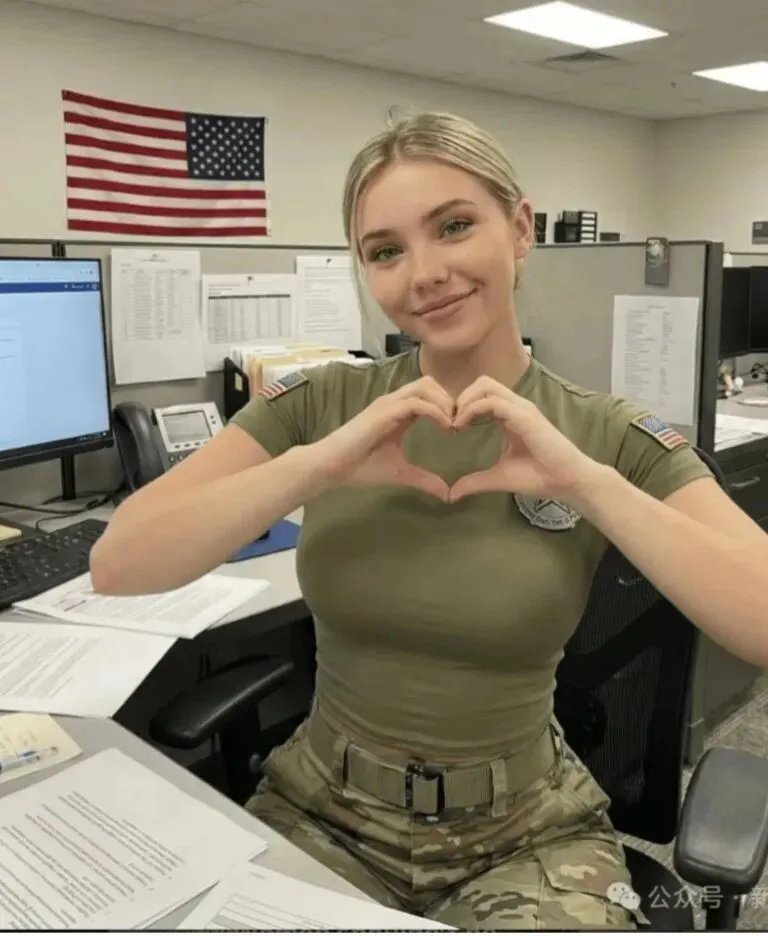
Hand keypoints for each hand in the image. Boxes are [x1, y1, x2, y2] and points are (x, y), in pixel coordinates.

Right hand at [312, 377, 454, 500]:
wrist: (331, 467)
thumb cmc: (359, 467)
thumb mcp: (400, 473)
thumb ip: (423, 479)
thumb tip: (446, 493)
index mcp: (398, 412)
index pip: (428, 394)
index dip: (447, 406)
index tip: (459, 428)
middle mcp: (394, 402)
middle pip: (429, 383)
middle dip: (449, 400)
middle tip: (460, 424)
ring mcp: (388, 404)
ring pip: (425, 387)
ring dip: (444, 402)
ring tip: (454, 425)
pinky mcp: (384, 411)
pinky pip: (416, 402)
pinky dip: (435, 411)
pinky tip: (445, 427)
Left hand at [449, 376, 596, 503]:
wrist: (568, 481)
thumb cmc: (539, 477)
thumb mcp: (498, 478)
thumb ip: (475, 482)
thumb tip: (451, 494)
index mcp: (510, 415)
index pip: (482, 394)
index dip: (462, 405)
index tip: (450, 427)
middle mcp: (516, 406)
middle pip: (482, 383)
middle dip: (461, 397)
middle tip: (449, 421)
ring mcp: (521, 408)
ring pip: (485, 386)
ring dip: (464, 401)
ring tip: (454, 423)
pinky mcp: (525, 416)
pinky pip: (492, 401)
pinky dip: (473, 409)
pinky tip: (462, 425)